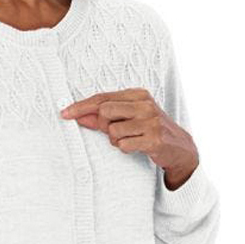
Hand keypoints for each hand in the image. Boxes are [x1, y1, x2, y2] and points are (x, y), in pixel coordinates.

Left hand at [61, 88, 198, 188]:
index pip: (102, 97)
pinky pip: (124, 145)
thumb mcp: (128, 118)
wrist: (179, 147)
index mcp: (138, 94)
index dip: (81, 106)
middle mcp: (145, 105)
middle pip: (104, 111)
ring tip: (130, 140)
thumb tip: (77, 115)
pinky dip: (126, 149)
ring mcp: (151, 122)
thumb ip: (103, 116)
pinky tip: (137, 147)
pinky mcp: (154, 139)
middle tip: (114, 132)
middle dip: (103, 125)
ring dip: (116, 140)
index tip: (65, 113)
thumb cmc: (148, 129)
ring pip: (113, 131)